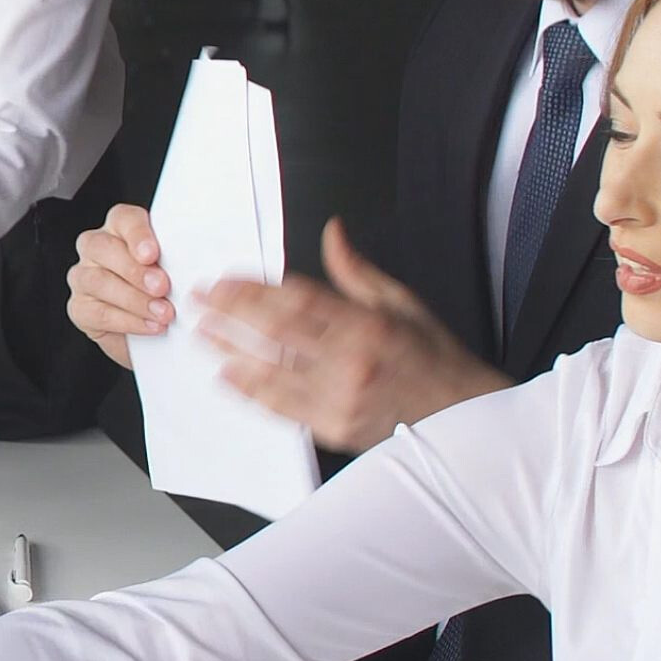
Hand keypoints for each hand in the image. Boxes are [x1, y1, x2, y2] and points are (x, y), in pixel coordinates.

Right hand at [66, 202, 170, 366]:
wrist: (160, 335)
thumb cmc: (169, 293)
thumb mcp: (179, 272)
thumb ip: (181, 261)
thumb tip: (200, 261)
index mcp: (122, 229)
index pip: (123, 218)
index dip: (137, 234)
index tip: (152, 254)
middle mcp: (98, 249)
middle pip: (103, 247)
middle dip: (135, 270)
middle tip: (162, 287)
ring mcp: (84, 277)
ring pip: (98, 281)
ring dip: (134, 299)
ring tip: (163, 313)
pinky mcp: (80, 308)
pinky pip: (97, 312)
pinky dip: (127, 321)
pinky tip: (149, 325)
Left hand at [196, 220, 504, 451]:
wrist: (462, 417)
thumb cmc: (433, 359)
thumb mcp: (403, 304)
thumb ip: (357, 271)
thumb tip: (332, 232)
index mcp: (369, 326)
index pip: (298, 300)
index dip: (254, 289)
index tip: (223, 281)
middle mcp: (353, 363)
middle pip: (278, 332)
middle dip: (231, 314)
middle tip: (198, 301)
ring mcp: (342, 399)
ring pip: (273, 371)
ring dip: (232, 351)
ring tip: (203, 335)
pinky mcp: (335, 428)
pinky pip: (283, 408)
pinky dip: (252, 391)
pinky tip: (229, 376)